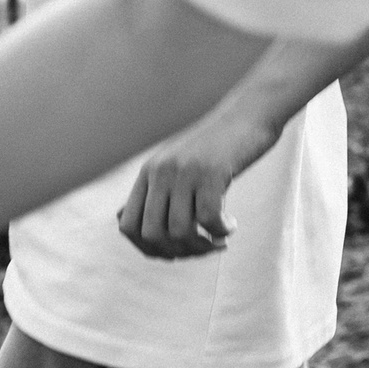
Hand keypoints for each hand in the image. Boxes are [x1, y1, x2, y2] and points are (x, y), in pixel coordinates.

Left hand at [116, 111, 279, 259]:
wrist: (247, 115)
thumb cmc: (213, 148)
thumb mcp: (174, 166)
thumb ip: (150, 191)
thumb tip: (121, 220)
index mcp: (148, 172)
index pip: (127, 226)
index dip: (147, 249)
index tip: (174, 251)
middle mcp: (161, 171)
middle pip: (152, 234)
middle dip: (177, 252)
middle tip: (201, 248)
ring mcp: (185, 171)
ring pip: (179, 231)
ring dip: (201, 247)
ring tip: (218, 242)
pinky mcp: (211, 172)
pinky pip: (208, 219)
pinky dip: (221, 231)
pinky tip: (231, 226)